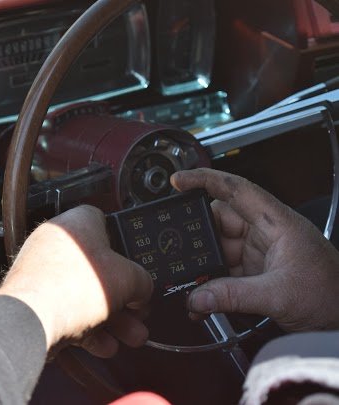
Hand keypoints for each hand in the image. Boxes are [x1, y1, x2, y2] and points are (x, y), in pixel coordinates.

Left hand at [0, 205, 153, 356]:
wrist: (33, 320)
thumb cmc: (73, 287)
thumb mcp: (128, 279)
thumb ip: (142, 281)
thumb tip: (142, 288)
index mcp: (77, 223)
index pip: (106, 224)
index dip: (125, 246)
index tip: (136, 266)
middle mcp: (56, 242)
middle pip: (98, 268)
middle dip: (123, 296)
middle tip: (137, 310)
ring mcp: (43, 271)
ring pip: (85, 293)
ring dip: (111, 318)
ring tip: (129, 335)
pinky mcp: (35, 298)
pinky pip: (68, 311)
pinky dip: (88, 328)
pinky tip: (105, 344)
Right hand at [171, 168, 338, 331]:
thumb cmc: (332, 296)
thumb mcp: (279, 295)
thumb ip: (233, 295)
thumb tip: (198, 296)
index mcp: (276, 222)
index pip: (236, 190)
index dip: (205, 180)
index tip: (179, 181)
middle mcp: (265, 232)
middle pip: (220, 221)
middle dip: (197, 238)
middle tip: (179, 253)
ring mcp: (258, 252)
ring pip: (218, 249)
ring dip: (203, 266)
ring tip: (192, 284)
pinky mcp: (254, 272)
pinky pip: (223, 271)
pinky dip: (210, 284)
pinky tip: (202, 298)